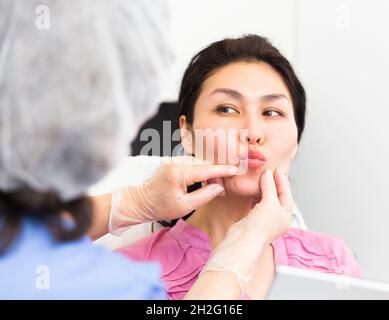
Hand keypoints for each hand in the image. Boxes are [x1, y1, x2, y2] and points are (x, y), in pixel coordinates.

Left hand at [109, 156, 237, 234]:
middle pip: (203, 164)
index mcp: (178, 172)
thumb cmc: (160, 207)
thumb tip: (219, 187)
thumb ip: (204, 195)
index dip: (222, 170)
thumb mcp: (184, 206)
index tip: (235, 169)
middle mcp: (176, 163)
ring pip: (198, 163)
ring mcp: (173, 162)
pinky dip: (199, 171)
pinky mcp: (172, 164)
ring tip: (213, 187)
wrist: (140, 202)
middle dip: (215, 174)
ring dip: (208, 172)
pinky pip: (190, 164)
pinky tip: (202, 181)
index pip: (206, 169)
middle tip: (221, 189)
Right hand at [245, 168, 292, 244]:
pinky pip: (257, 203)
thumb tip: (267, 174)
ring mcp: (265, 218)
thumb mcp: (269, 203)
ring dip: (264, 189)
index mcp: (286, 215)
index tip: (275, 169)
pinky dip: (256, 195)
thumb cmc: (260, 226)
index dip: (281, 180)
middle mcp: (277, 217)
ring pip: (267, 198)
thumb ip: (269, 187)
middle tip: (267, 172)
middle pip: (277, 195)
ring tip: (260, 179)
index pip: (286, 193)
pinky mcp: (254, 218)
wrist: (243, 240)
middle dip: (272, 183)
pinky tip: (252, 191)